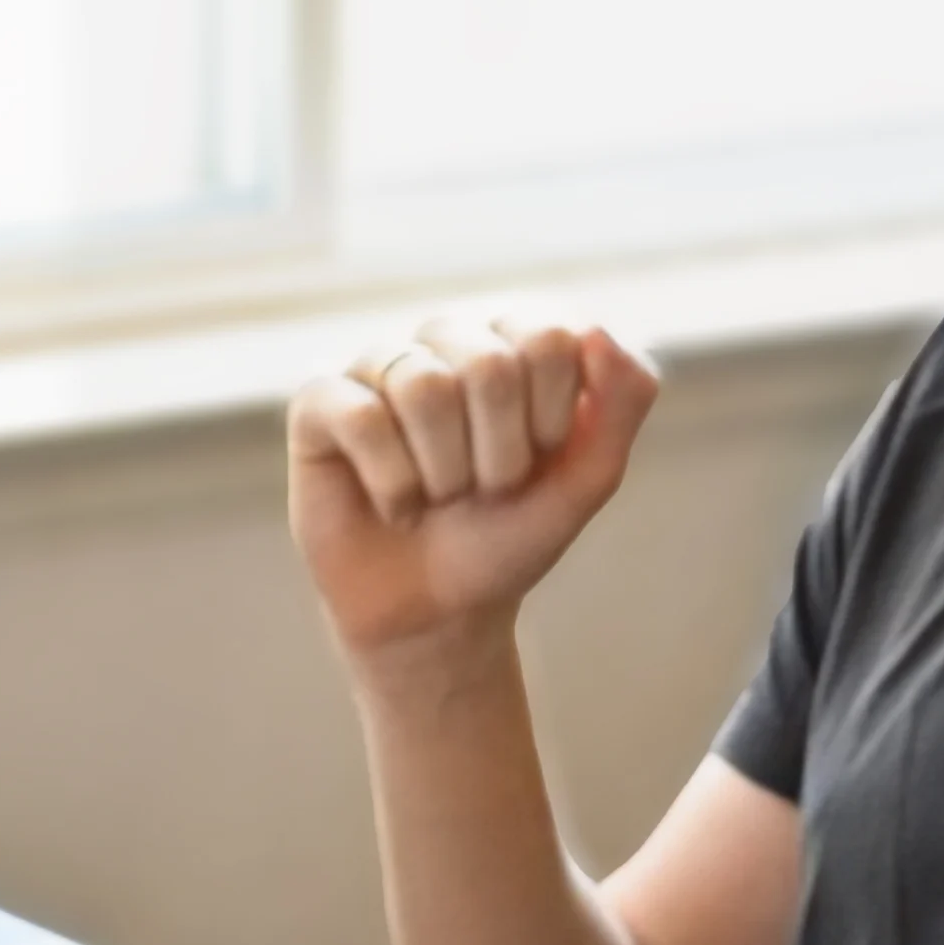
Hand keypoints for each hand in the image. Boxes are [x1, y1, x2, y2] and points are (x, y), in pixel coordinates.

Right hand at [287, 313, 659, 677]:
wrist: (439, 615)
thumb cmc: (509, 538)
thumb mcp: (589, 478)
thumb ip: (624, 400)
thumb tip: (595, 329)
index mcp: (512, 341)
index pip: (549, 339)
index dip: (550, 421)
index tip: (537, 462)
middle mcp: (445, 340)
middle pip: (489, 365)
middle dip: (499, 455)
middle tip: (483, 490)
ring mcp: (379, 367)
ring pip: (422, 387)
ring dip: (444, 472)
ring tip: (436, 496)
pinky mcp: (319, 403)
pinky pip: (359, 415)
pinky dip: (391, 482)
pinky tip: (393, 504)